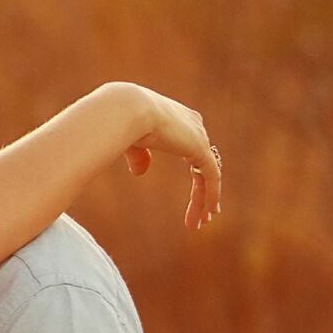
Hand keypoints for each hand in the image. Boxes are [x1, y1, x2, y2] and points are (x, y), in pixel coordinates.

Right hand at [114, 84, 220, 230]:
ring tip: (201, 222)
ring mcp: (199, 136)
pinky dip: (210, 195)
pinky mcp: (201, 148)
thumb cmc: (121, 120)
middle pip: (203, 164)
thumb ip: (139, 155)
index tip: (194, 192)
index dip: (194, 172)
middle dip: (204, 189)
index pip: (192, 148)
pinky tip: (206, 213)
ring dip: (205, 199)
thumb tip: (140, 172)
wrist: (125, 110)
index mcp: (177, 118)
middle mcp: (193, 124)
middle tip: (204, 213)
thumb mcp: (130, 140)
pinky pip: (211, 177)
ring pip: (208, 174)